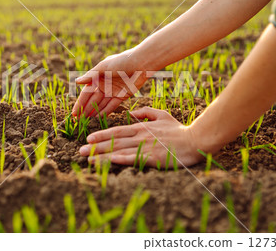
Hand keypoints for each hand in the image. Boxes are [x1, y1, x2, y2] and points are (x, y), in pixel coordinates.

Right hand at [72, 48, 148, 116]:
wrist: (140, 63)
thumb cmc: (120, 61)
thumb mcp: (103, 67)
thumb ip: (90, 76)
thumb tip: (77, 82)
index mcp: (97, 77)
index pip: (86, 93)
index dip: (80, 103)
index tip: (74, 113)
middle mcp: (104, 85)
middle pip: (93, 100)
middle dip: (86, 110)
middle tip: (79, 121)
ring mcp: (113, 91)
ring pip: (101, 104)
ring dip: (94, 113)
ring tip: (87, 122)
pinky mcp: (122, 96)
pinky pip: (112, 106)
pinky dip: (106, 112)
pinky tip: (99, 119)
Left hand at [79, 107, 203, 167]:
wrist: (195, 140)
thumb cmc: (178, 129)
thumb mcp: (161, 115)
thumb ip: (145, 112)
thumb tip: (131, 113)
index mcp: (141, 127)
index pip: (117, 131)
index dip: (101, 135)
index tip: (88, 139)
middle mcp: (140, 136)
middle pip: (113, 141)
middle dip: (95, 146)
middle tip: (80, 152)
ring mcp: (144, 146)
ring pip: (118, 150)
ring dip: (101, 155)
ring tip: (87, 159)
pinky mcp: (151, 158)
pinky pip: (130, 159)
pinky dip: (116, 160)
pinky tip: (106, 162)